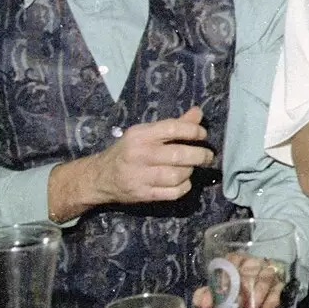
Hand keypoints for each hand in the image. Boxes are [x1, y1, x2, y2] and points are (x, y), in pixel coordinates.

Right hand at [87, 107, 212, 206]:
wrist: (100, 177)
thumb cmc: (128, 151)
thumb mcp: (145, 133)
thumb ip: (174, 124)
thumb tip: (198, 113)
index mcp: (140, 135)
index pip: (173, 128)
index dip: (194, 130)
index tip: (203, 135)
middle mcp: (140, 154)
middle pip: (178, 155)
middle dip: (200, 155)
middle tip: (208, 156)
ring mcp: (141, 177)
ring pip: (178, 175)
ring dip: (190, 172)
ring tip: (190, 168)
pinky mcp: (143, 195)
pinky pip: (173, 193)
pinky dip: (184, 187)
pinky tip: (183, 181)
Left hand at [193, 253, 284, 307]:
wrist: (259, 281)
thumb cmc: (235, 285)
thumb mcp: (220, 288)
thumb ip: (208, 294)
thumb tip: (201, 303)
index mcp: (235, 260)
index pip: (230, 262)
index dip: (225, 278)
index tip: (220, 294)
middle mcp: (252, 262)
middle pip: (249, 270)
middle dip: (243, 288)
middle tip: (239, 304)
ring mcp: (267, 271)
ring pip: (265, 277)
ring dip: (258, 292)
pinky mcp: (279, 282)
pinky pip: (278, 288)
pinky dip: (273, 298)